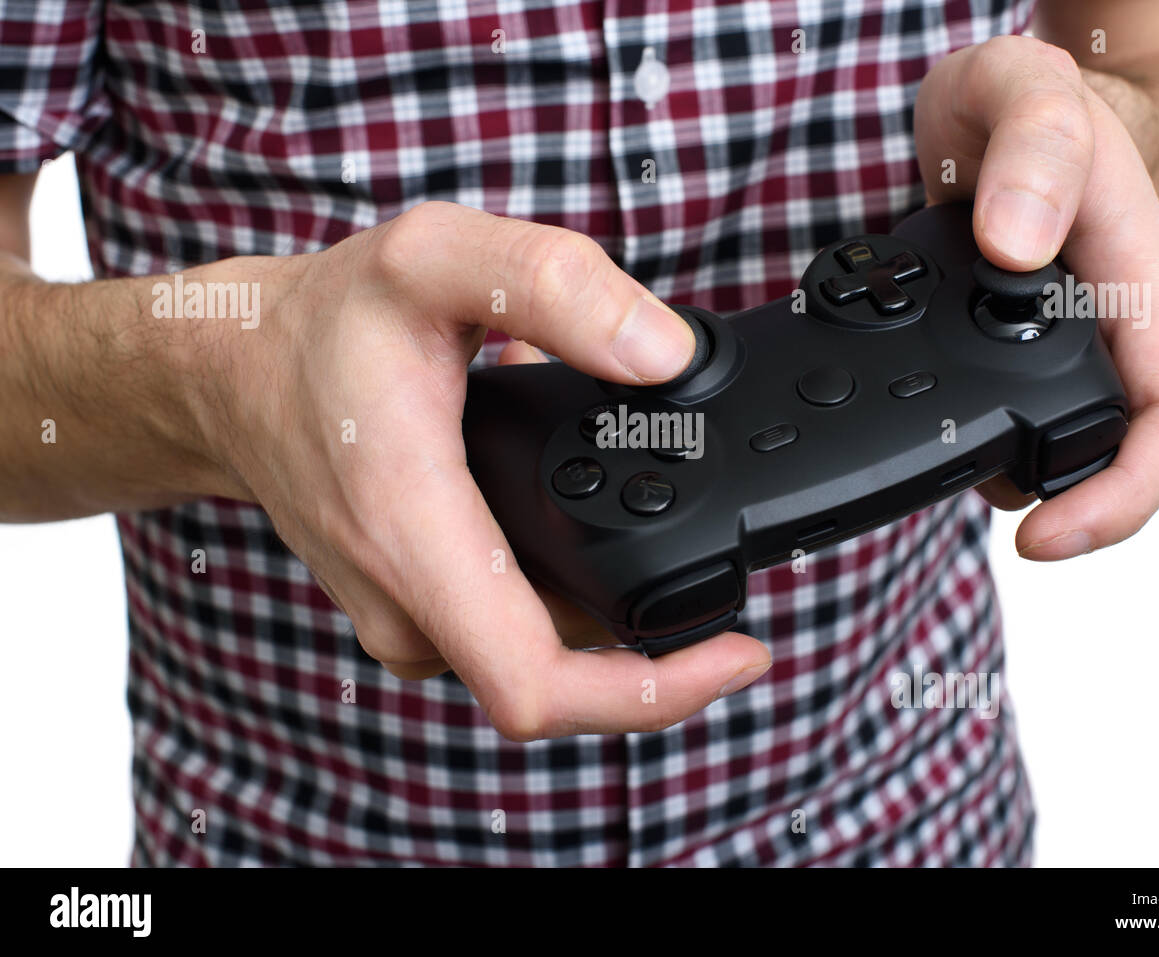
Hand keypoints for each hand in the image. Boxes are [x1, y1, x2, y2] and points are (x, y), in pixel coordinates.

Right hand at [193, 202, 770, 738]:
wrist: (231, 372)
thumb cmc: (320, 325)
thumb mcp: (434, 259)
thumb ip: (553, 284)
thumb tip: (664, 354)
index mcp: (414, 536)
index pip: (536, 686)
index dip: (653, 694)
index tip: (738, 655)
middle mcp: (408, 603)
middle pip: (560, 689)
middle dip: (660, 660)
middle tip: (733, 597)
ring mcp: (409, 616)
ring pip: (540, 663)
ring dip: (619, 629)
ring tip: (681, 558)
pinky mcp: (417, 605)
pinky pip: (513, 634)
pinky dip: (574, 606)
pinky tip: (605, 542)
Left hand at [914, 35, 1158, 558]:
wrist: (1009, 100)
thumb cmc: (1027, 96)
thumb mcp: (1021, 87)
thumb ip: (1033, 149)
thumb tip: (1017, 248)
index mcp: (1141, 275)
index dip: (1126, 494)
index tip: (1049, 535)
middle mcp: (1117, 321)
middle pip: (1130, 448)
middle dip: (1077, 507)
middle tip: (1009, 531)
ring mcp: (1074, 339)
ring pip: (1078, 440)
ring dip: (1034, 482)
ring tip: (966, 482)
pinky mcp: (1023, 346)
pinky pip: (1030, 415)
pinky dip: (998, 444)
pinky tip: (949, 445)